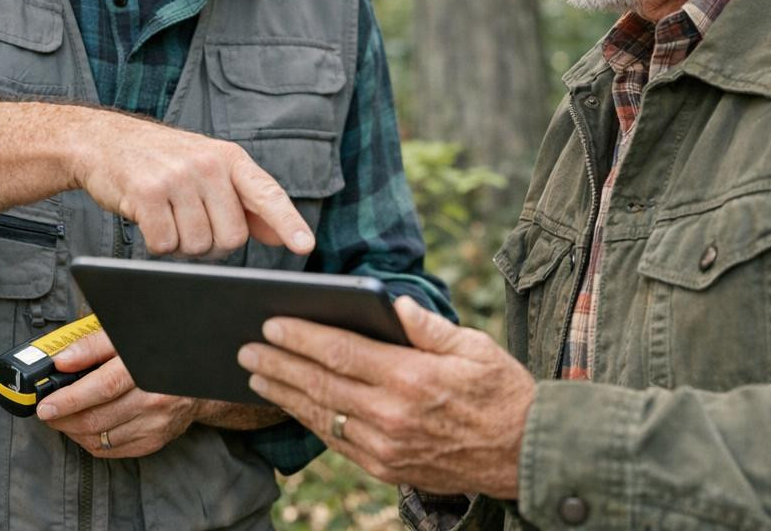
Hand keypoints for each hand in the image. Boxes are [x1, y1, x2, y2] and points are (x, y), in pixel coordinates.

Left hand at [37, 329, 198, 457]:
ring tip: (64, 418)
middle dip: (64, 418)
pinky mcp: (154, 441)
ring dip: (73, 431)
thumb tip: (62, 361)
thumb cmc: (157, 353)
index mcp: (145, 368)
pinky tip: (84, 428)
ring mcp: (155, 424)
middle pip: (97, 418)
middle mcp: (154, 398)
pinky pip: (111, 450)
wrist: (195, 377)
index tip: (47, 405)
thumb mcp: (126, 338)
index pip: (103, 387)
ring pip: (100, 438)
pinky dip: (90, 441)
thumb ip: (92, 346)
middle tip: (48, 411)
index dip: (70, 398)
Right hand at [73, 111, 313, 257]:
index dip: (287, 223)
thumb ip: (244, 202)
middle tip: (190, 222)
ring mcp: (177, 178)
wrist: (104, 141)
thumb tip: (277, 234)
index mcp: (230, 158)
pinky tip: (149, 219)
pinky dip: (157, 244)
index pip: (266, 194)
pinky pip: (165, 245)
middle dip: (212, 243)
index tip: (305, 246)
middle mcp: (208, 165)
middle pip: (231, 238)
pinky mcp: (147, 194)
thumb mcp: (209, 170)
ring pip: (198, 247)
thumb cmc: (162, 161)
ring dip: (181, 244)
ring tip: (167, 215)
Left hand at [237, 296, 535, 498]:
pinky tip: (293, 406)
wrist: (525, 454)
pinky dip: (311, 422)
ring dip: (285, 395)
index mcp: (412, 378)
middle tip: (246, 350)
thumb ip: (426, 325)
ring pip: (323, 416)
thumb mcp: (473, 346)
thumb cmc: (502, 391)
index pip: (341, 352)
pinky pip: (338, 442)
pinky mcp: (388, 468)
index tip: (271, 323)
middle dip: (279, 365)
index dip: (301, 337)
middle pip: (321, 385)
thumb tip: (389, 302)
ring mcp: (387, 447)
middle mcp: (393, 415)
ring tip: (256, 376)